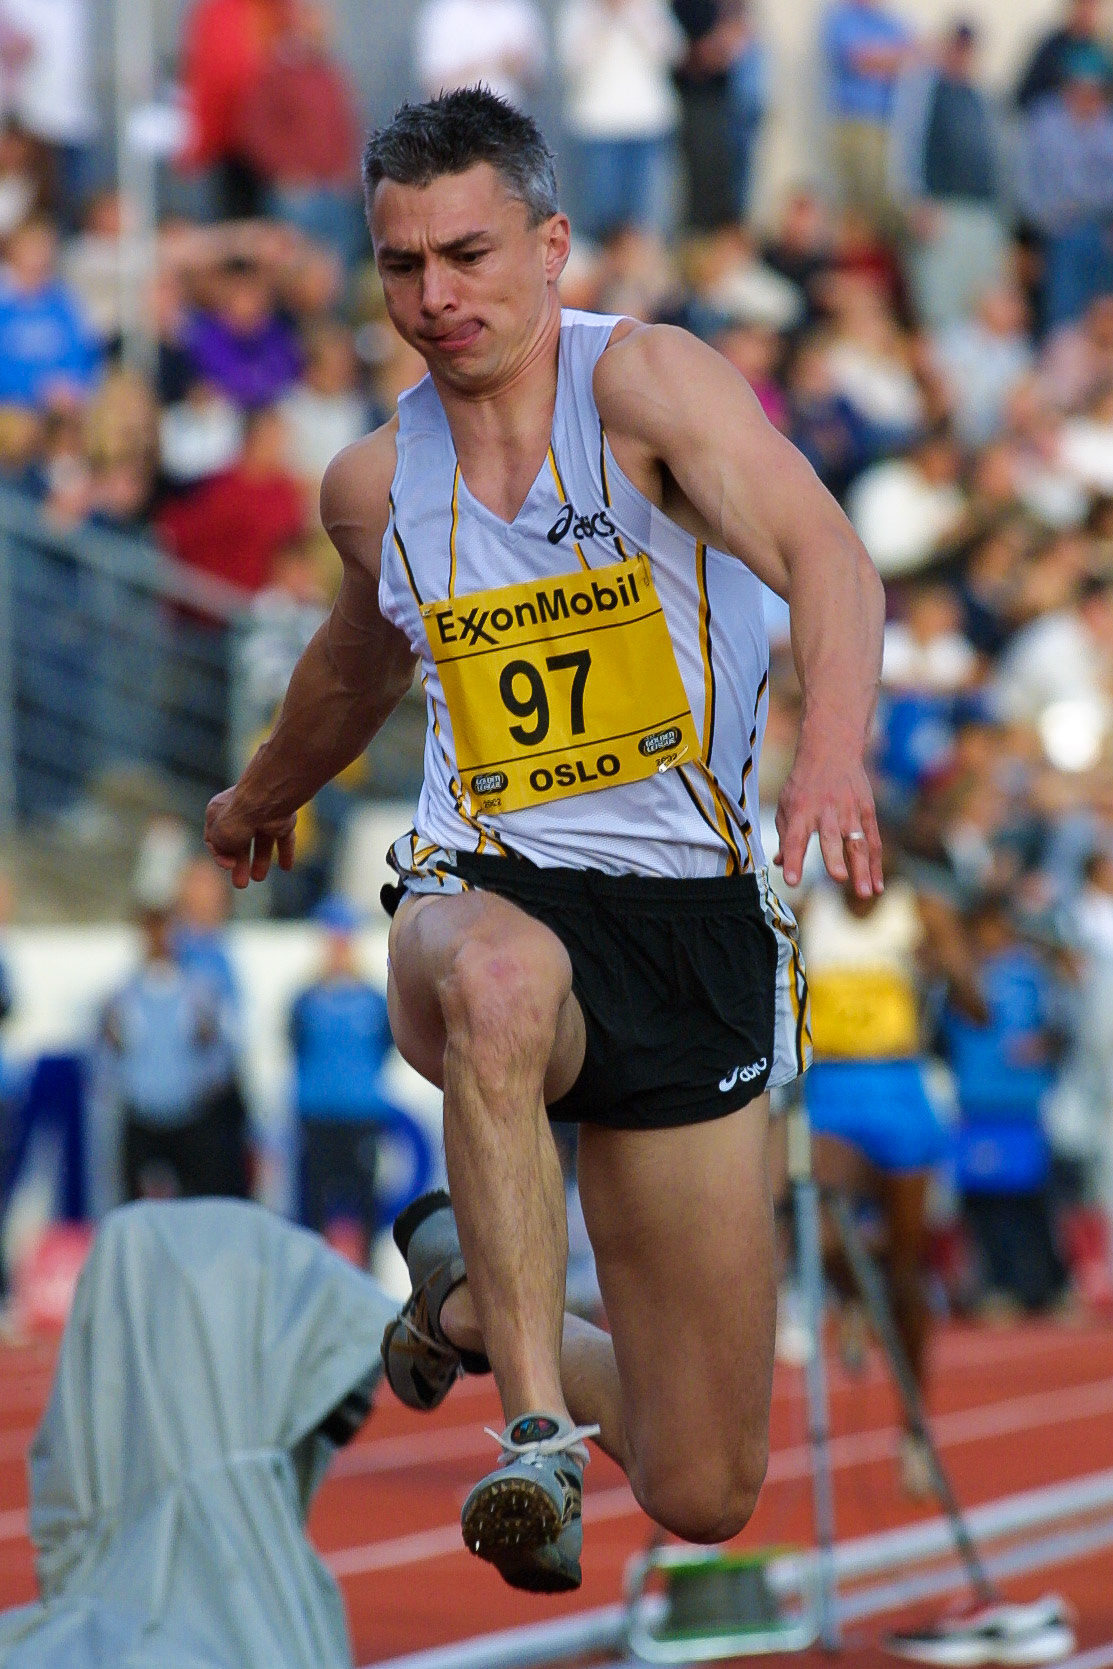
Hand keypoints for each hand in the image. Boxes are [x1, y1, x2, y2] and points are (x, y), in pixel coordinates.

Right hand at [204, 786, 296, 888]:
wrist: (268, 803)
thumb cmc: (239, 818)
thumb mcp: (219, 837)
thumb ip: (219, 849)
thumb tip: (228, 857)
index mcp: (218, 812)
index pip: (215, 837)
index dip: (219, 855)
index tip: (228, 865)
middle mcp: (241, 813)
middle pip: (239, 842)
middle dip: (240, 864)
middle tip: (241, 884)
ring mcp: (263, 817)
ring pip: (261, 842)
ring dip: (260, 861)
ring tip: (258, 878)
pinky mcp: (282, 821)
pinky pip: (284, 838)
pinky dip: (285, 853)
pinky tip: (286, 868)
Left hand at [774, 742, 882, 896]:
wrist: (832, 750)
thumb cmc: (804, 783)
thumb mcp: (787, 804)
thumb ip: (786, 836)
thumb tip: (780, 864)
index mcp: (801, 810)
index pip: (795, 838)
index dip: (793, 859)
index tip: (791, 880)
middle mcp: (826, 812)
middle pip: (831, 838)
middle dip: (834, 858)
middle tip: (837, 878)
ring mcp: (849, 811)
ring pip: (857, 843)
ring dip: (862, 869)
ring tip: (864, 893)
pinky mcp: (867, 811)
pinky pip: (873, 842)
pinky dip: (876, 865)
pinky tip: (877, 886)